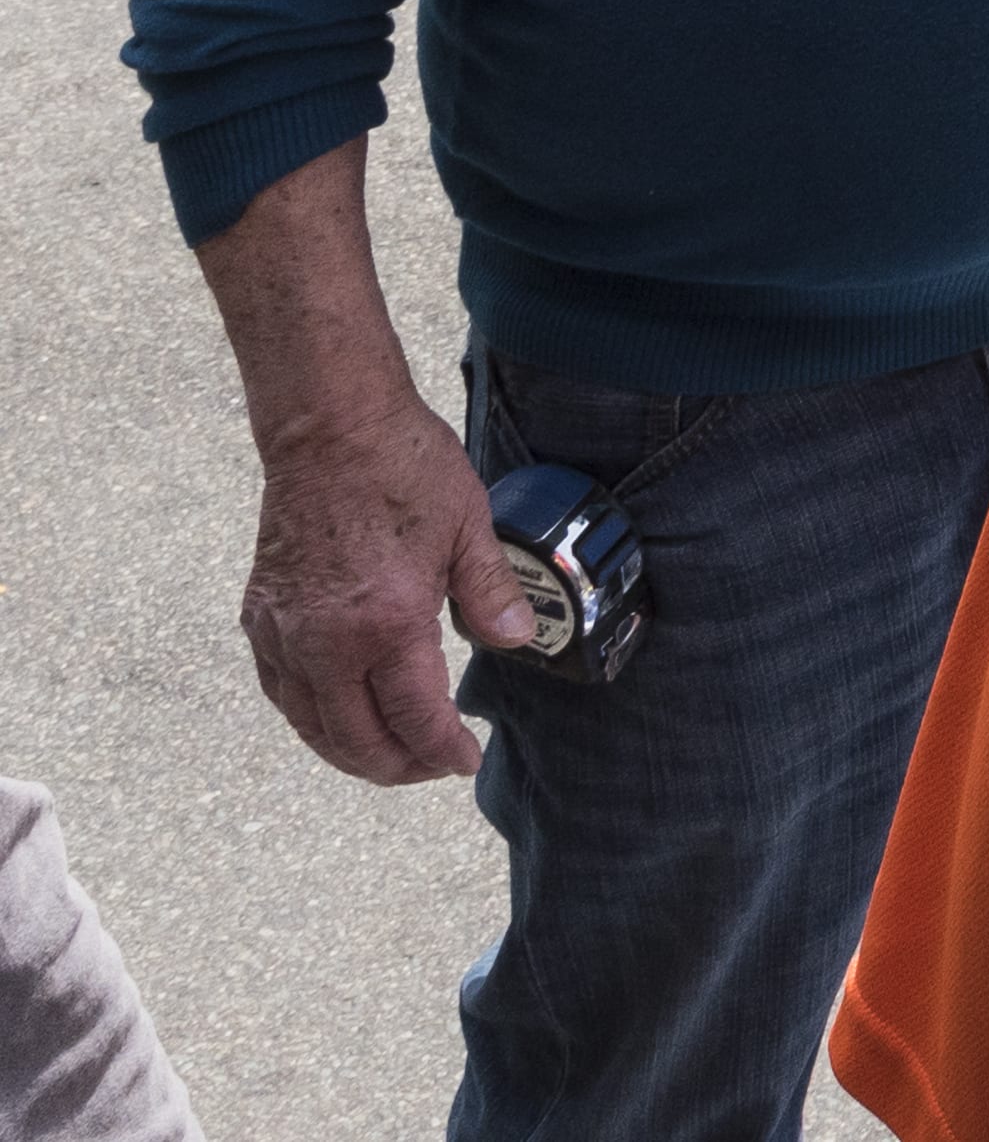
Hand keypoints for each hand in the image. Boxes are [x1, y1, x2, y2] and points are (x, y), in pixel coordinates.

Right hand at [241, 384, 526, 784]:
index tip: (465, 759)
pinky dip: (312, 718)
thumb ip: (491, 594)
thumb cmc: (402, 467)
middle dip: (399, 767)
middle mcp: (326, 642)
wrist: (329, 429)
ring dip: (351, 752)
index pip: (415, 719)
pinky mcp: (261, 618)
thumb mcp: (468, 528)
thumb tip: (519, 641)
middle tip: (432, 765)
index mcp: (387, 624)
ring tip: (391, 754)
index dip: (443, 750)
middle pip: (357, 740)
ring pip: (312, 726)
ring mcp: (285, 633)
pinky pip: (281, 692)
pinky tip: (337, 717)